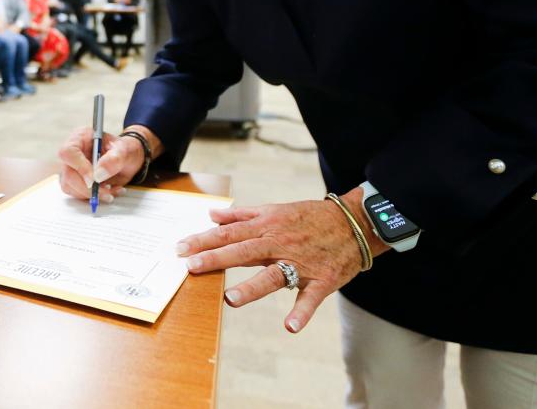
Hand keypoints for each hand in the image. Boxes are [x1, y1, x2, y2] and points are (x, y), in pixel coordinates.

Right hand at [56, 126, 146, 203]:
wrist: (127, 160)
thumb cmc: (124, 150)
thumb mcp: (124, 151)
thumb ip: (114, 159)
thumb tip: (98, 175)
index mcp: (80, 138)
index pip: (68, 152)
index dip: (79, 167)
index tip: (94, 180)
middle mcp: (72, 153)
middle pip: (68, 174)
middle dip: (87, 188)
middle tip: (107, 191)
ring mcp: (71, 168)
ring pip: (70, 186)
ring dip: (91, 194)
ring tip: (111, 190)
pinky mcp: (74, 181)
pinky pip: (77, 194)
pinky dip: (93, 197)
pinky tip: (108, 192)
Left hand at [175, 188, 382, 333]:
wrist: (355, 223)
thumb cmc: (310, 217)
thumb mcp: (275, 209)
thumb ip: (242, 214)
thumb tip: (213, 215)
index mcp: (267, 226)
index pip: (229, 233)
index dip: (204, 240)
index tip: (181, 248)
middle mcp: (280, 243)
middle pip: (243, 251)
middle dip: (216, 259)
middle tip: (192, 266)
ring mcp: (301, 263)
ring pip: (273, 275)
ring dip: (252, 288)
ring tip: (231, 299)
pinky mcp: (321, 280)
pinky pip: (310, 298)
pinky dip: (302, 312)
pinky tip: (290, 326)